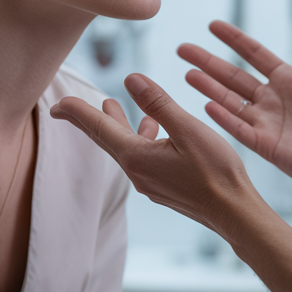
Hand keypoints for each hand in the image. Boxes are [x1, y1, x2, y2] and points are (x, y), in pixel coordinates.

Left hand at [51, 75, 259, 235]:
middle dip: (88, 119)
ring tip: (113, 107)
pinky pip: (141, 159)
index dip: (77, 112)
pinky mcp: (162, 187)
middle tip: (66, 107)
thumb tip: (131, 79)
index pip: (98, 129)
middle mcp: (137, 172)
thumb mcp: (188, 130)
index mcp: (137, 157)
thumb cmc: (216, 172)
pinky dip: (139, 139)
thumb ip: (159, 104)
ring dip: (118, 126)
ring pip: (125, 148)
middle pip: (106, 139)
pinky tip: (154, 131)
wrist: (234, 212)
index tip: (57, 103)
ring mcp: (149, 183)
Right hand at [179, 6, 291, 209]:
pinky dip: (222, 117)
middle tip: (183, 48)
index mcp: (289, 81)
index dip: (234, 39)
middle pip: (233, 76)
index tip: (213, 25)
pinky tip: (206, 104)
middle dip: (207, 61)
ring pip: (229, 101)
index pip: (255, 54)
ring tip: (187, 73)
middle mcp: (272, 100)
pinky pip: (238, 128)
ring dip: (208, 87)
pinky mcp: (264, 145)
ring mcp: (265, 122)